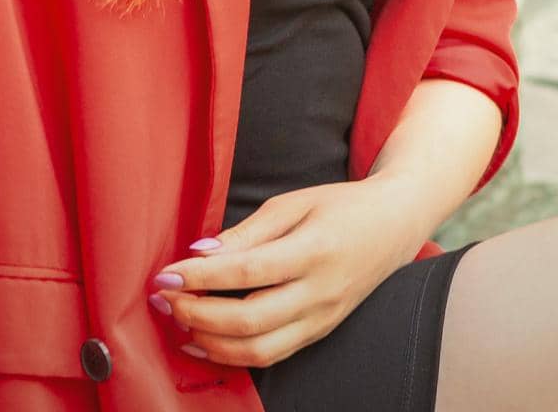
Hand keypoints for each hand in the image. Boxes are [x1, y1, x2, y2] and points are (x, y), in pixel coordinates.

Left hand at [149, 176, 421, 369]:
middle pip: (249, 321)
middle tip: (164, 298)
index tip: (167, 274)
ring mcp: (321, 319)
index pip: (247, 272)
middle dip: (197, 314)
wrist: (394, 225)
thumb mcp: (293, 202)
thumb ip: (248, 232)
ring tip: (177, 320)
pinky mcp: (319, 333)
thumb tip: (201, 251)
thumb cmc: (340, 206)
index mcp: (313, 251)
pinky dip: (233, 354)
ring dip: (211, 341)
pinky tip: (205, 339)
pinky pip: (273, 355)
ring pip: (259, 351)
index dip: (202, 277)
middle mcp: (319, 294)